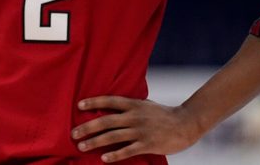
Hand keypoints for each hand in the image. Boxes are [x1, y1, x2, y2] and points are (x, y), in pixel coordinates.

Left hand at [72, 96, 200, 161]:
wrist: (186, 123)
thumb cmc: (163, 114)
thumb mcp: (145, 104)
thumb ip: (129, 106)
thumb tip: (111, 106)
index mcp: (133, 104)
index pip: (109, 101)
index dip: (93, 102)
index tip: (79, 106)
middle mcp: (134, 116)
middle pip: (105, 121)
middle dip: (87, 127)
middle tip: (73, 133)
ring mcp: (140, 130)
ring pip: (113, 136)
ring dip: (95, 141)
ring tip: (82, 146)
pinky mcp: (147, 144)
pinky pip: (128, 150)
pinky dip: (115, 154)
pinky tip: (104, 158)